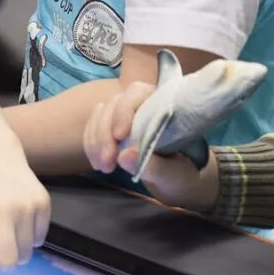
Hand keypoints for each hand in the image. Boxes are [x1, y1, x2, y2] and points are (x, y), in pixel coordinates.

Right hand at [83, 82, 217, 209]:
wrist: (179, 182)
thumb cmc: (183, 175)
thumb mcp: (175, 176)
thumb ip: (155, 167)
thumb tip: (124, 156)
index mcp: (163, 106)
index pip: (138, 92)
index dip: (124, 110)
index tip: (120, 136)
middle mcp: (142, 104)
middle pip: (113, 104)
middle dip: (104, 133)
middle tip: (108, 164)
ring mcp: (125, 115)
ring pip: (100, 114)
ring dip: (95, 140)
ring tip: (103, 167)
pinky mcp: (112, 127)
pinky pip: (93, 128)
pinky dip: (91, 145)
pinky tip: (98, 164)